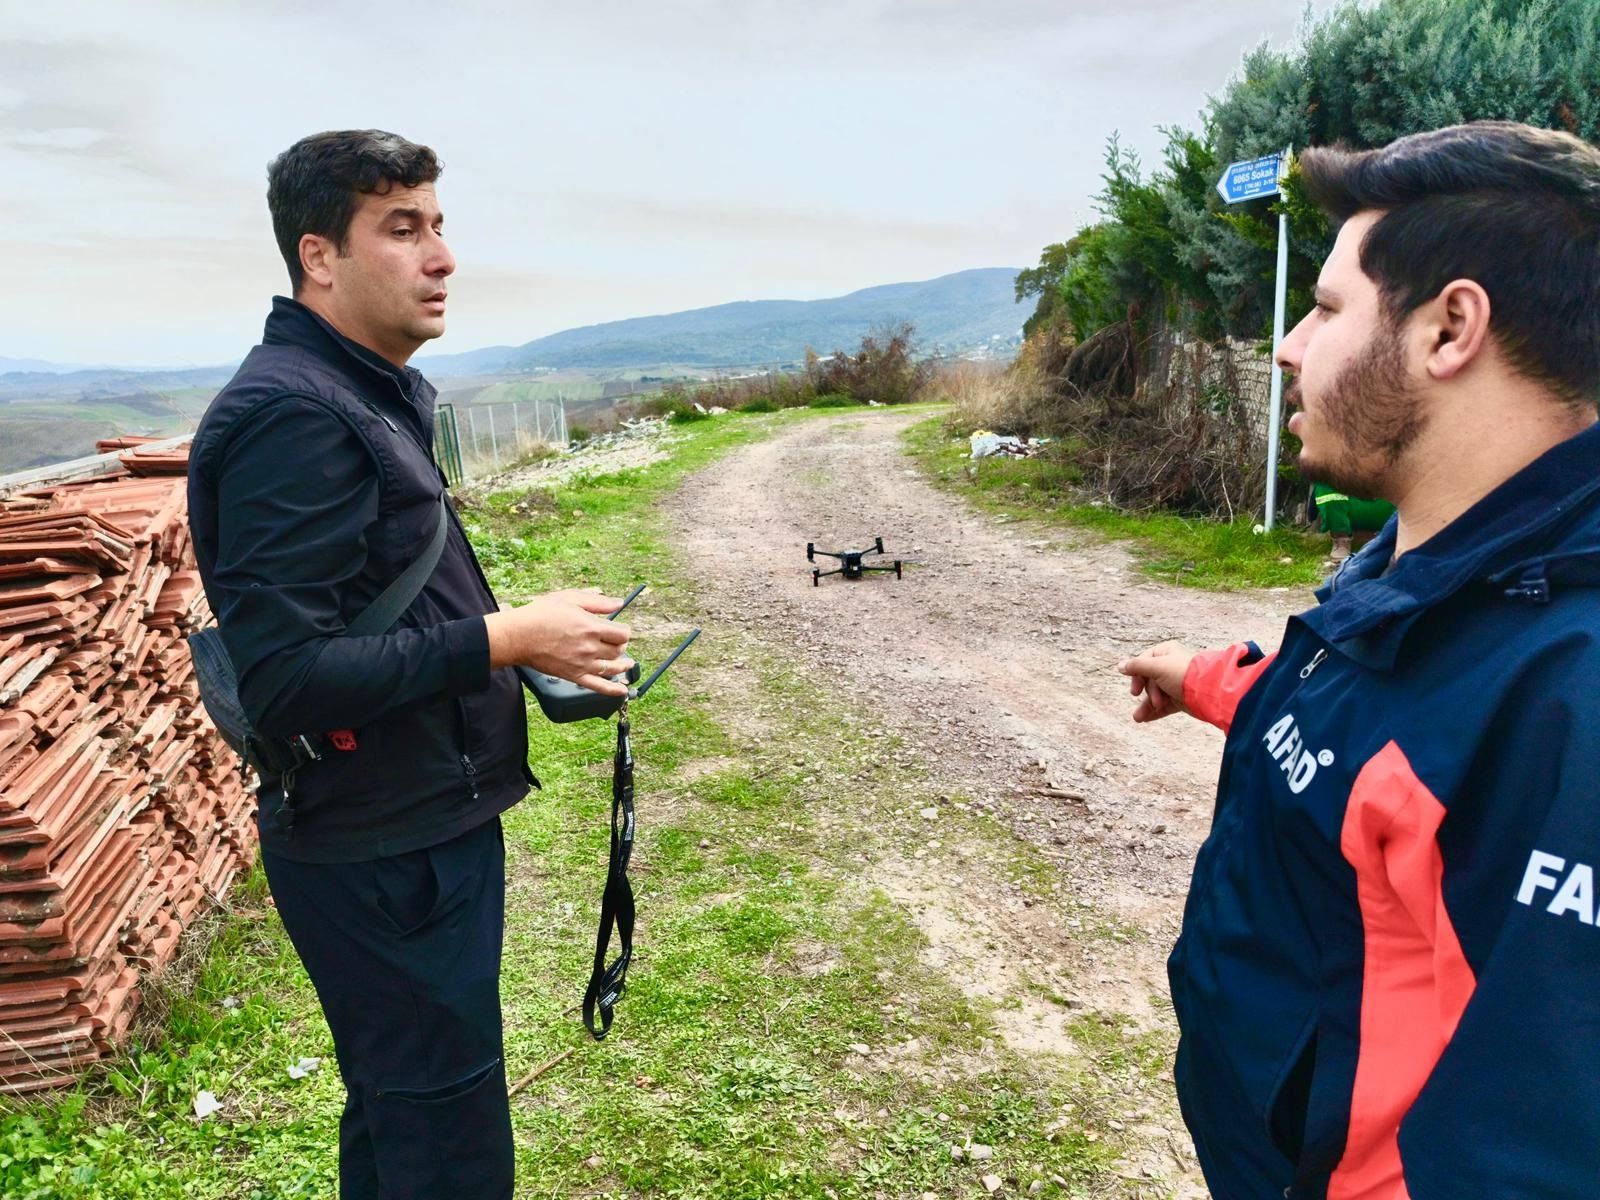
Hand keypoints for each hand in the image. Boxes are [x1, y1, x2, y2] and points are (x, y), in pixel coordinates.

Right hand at [483, 589, 633, 695]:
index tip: (620, 630)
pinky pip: (598, 686)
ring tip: (628, 663)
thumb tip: (618, 604)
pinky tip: (622, 690)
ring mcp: (583, 664)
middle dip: (621, 645)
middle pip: (618, 650)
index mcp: (591, 628)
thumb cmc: (540, 615)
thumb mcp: (570, 599)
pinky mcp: (574, 676)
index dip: (624, 631)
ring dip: (623, 665)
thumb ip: (597, 602)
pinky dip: (613, 690)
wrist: (519, 636)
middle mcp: (590, 648)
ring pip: (613, 668)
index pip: (622, 634)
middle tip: (616, 642)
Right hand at [1117, 641, 1194, 722]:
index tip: (1134, 690)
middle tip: (1154, 700)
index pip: (1143, 662)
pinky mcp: (1180, 699)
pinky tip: (1144, 719)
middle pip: (1148, 680)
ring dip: (1146, 706)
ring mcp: (1175, 684)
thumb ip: (1136, 666)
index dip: (1136, 675)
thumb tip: (1120, 666)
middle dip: (1148, 692)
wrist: (1209, 691)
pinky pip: (1163, 706)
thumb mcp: (1156, 666)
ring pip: (1154, 695)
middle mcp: (1170, 667)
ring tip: (1138, 717)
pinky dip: (1154, 712)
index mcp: (1166, 652)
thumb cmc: (1184, 673)